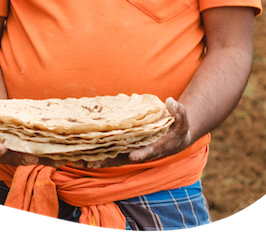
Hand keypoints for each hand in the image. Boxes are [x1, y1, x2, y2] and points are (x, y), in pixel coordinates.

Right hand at [0, 88, 59, 167]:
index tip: (1, 148)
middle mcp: (3, 154)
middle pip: (13, 159)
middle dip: (24, 159)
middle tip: (34, 158)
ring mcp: (15, 155)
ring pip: (29, 160)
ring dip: (43, 161)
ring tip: (58, 160)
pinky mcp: (26, 154)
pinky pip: (38, 158)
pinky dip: (49, 159)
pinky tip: (63, 158)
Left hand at [77, 97, 191, 167]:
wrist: (175, 138)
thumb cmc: (178, 128)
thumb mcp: (183, 120)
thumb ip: (178, 112)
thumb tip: (170, 102)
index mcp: (157, 147)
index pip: (148, 151)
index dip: (141, 154)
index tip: (134, 156)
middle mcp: (143, 153)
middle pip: (125, 159)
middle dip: (110, 161)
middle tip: (94, 162)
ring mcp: (134, 152)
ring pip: (116, 159)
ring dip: (101, 160)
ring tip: (82, 161)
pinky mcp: (127, 150)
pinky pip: (113, 155)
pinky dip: (101, 156)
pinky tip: (84, 156)